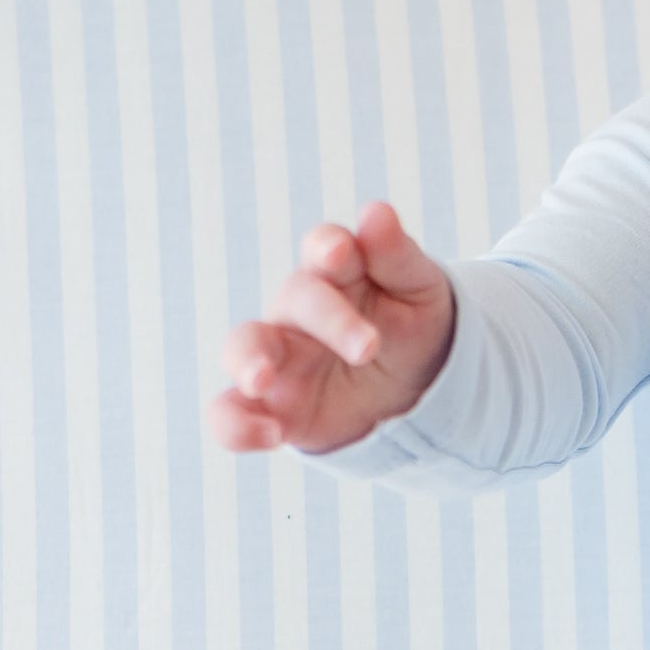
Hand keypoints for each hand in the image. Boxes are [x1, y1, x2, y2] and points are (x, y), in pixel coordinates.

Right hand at [207, 200, 457, 457]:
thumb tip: (377, 213)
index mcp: (339, 274)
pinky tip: (267, 436)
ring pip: (244, 347)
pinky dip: (237, 426)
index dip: (329, 249)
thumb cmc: (411, 327)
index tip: (342, 254)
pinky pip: (231, 414)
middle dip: (327, 317)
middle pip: (296, 299)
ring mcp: (281, 358)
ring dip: (248, 360)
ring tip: (262, 380)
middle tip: (368, 347)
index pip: (325, 250)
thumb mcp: (418, 292)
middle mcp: (300, 312)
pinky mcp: (273, 408)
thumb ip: (397, 257)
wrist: (416, 391)